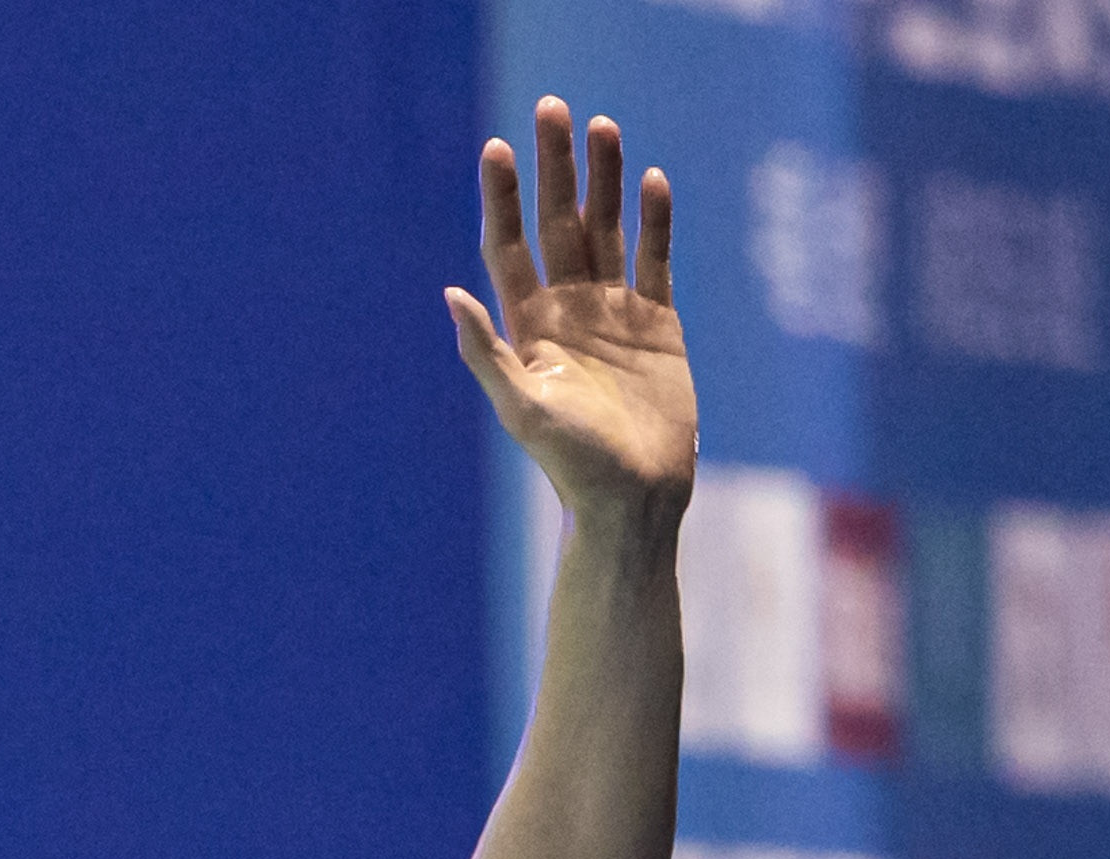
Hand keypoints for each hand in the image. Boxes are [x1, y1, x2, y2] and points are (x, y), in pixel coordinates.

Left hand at [446, 100, 694, 521]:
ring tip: (602, 125)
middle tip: (552, 107)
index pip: (509, 247)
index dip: (501, 198)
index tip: (496, 148)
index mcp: (530, 326)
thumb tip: (450, 295)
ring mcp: (615, 312)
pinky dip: (655, 221)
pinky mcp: (659, 324)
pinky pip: (655, 259)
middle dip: (555, 167)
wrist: (635, 499)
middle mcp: (569, 310)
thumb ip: (486, 353)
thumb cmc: (573, 464)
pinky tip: (652, 180)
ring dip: (605, 179)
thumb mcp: (523, 408)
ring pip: (607, 229)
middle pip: (559, 222)